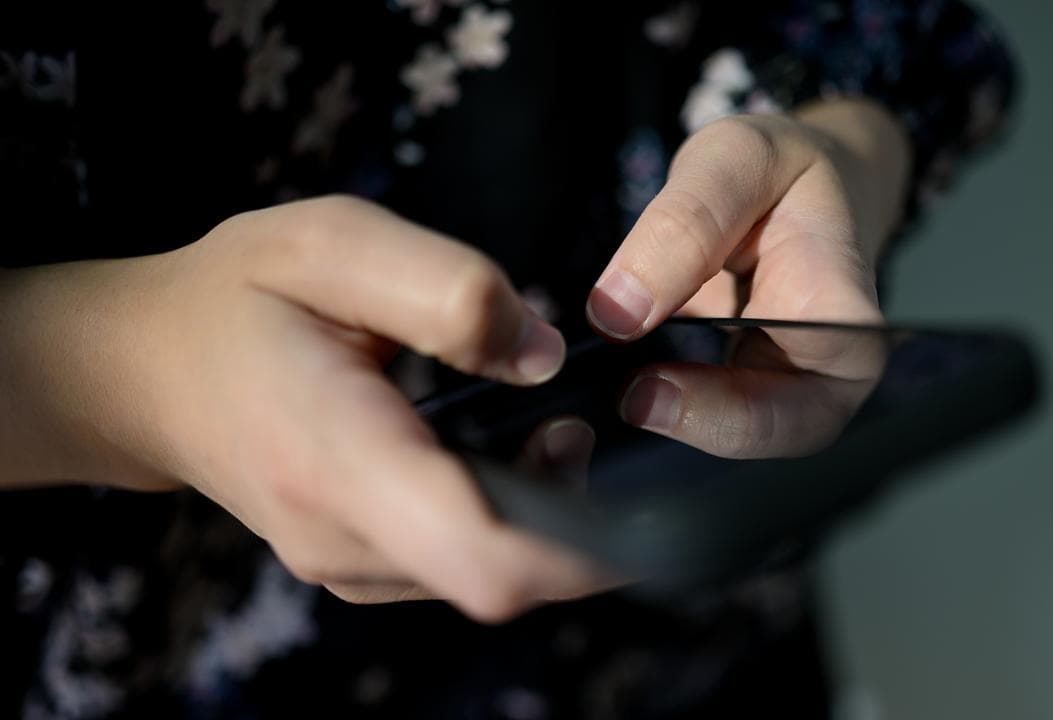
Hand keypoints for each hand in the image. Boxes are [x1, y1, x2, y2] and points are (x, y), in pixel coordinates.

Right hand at [0, 196, 609, 621]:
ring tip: (539, 421)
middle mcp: (344, 541)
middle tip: (581, 416)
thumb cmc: (239, 296)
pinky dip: (511, 518)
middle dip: (581, 513)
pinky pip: (464, 563)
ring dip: (548, 514)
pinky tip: (504, 449)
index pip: (484, 557)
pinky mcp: (364, 566)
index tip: (638, 485)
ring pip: (493, 574)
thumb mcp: (333, 244)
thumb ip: (449, 290)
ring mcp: (352, 566)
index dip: (585, 543)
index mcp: (337, 460)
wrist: (145, 369)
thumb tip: (545, 359)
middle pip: (508, 577)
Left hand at [587, 100, 909, 457]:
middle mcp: (827, 367)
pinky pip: (700, 412)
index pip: (808, 398)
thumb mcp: (736, 159)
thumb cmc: (785, 170)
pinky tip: (613, 376)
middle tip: (625, 396)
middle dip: (696, 424)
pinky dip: (655, 399)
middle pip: (772, 433)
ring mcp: (785, 385)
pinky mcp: (741, 389)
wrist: (799, 182)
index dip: (731, 413)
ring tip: (612, 385)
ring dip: (667, 418)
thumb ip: (684, 224)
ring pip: (731, 435)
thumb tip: (616, 311)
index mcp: (845, 316)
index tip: (649, 389)